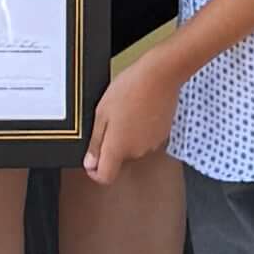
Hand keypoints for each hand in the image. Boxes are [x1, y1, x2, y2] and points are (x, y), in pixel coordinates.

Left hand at [82, 41, 183, 183]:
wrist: (161, 76)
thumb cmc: (130, 89)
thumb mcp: (102, 112)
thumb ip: (95, 141)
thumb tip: (90, 163)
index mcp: (119, 148)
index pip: (105, 177)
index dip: (95, 171)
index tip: (92, 159)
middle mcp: (137, 152)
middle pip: (119, 160)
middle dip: (112, 145)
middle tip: (110, 120)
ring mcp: (152, 144)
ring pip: (133, 148)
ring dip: (127, 136)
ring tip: (126, 111)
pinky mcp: (162, 135)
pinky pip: (146, 139)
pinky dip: (140, 130)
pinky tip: (139, 110)